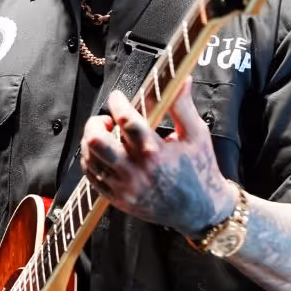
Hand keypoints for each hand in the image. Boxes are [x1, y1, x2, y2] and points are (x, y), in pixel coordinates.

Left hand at [80, 75, 236, 234]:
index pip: (127, 121)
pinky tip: (103, 153)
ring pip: (90, 159)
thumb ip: (183, 105)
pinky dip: (91, 161)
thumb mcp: (197, 135)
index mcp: (156, 152)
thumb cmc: (200, 171)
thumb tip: (182, 79)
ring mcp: (124, 188)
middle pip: (96, 142)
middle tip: (107, 120)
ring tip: (106, 135)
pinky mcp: (119, 200)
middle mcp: (136, 171)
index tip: (118, 97)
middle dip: (96, 123)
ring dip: (91, 141)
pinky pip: (92, 178)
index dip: (117, 103)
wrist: (200, 211)